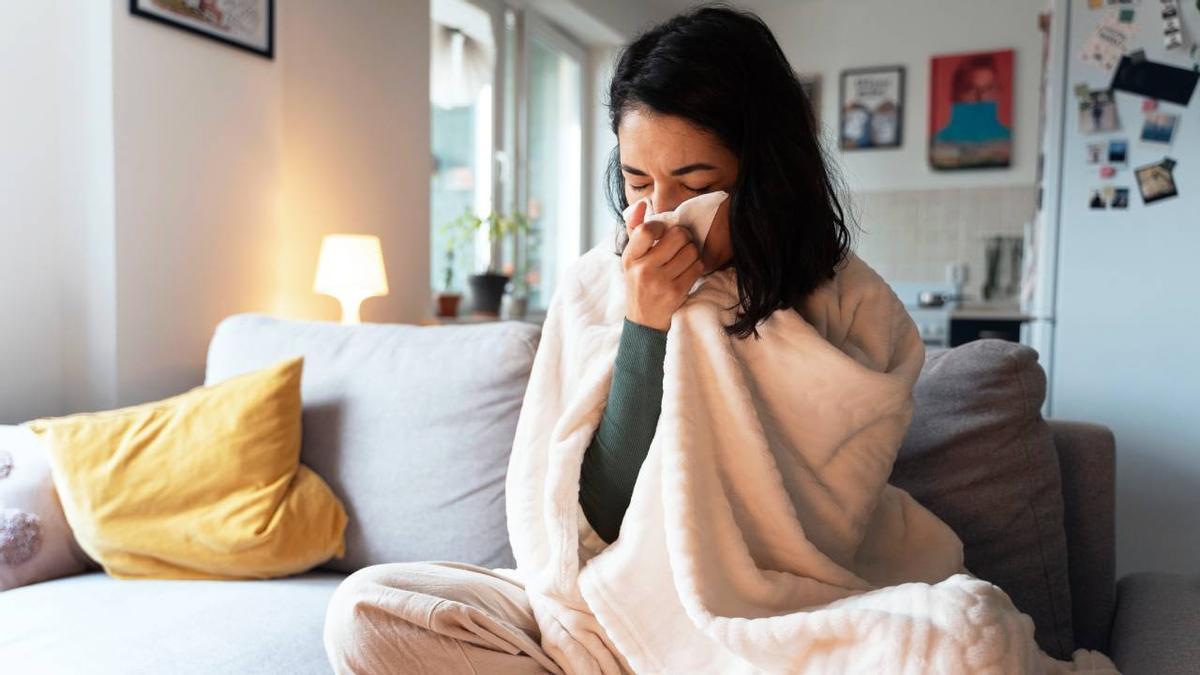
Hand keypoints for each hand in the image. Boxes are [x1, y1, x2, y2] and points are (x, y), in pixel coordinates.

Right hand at [622, 199, 704, 331]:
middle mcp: (643, 269)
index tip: (665, 231)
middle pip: (677, 236)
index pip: (647, 230)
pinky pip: (698, 267)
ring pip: (691, 251)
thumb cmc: (639, 283)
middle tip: (682, 242)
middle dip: (684, 236)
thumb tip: (643, 203)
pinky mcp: (676, 293)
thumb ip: (635, 229)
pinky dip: (697, 266)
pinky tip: (689, 270)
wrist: (643, 320)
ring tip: (685, 257)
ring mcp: (660, 282)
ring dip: (692, 252)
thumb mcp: (631, 258)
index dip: (663, 225)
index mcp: (630, 257)